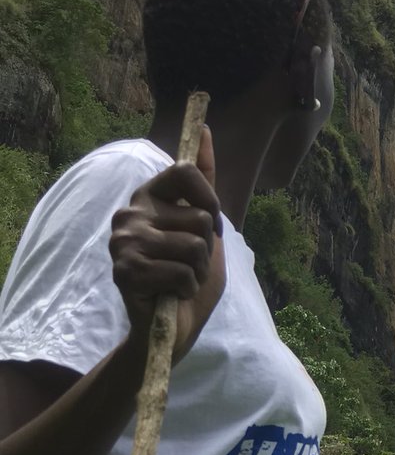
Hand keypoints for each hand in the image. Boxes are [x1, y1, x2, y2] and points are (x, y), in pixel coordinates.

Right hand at [109, 128, 224, 360]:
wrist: (172, 326)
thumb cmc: (189, 276)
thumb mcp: (205, 224)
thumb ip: (203, 180)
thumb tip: (204, 128)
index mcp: (148, 195)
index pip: (187, 170)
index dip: (210, 202)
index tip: (208, 224)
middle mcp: (130, 212)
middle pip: (201, 217)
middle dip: (206, 248)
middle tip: (187, 265)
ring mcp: (124, 241)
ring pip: (195, 247)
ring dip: (198, 272)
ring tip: (179, 281)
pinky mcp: (125, 270)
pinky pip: (183, 273)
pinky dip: (187, 289)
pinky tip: (169, 294)